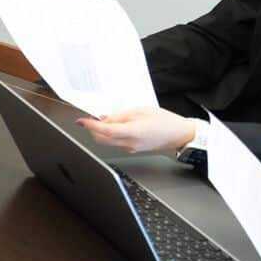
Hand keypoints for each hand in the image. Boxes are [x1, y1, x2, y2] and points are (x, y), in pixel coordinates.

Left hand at [76, 107, 196, 153]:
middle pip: (102, 139)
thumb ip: (120, 116)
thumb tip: (104, 119)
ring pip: (108, 142)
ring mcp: (131, 148)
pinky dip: (111, 135)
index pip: (105, 130)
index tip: (81, 121)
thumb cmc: (164, 120)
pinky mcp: (133, 149)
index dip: (91, 126)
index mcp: (133, 132)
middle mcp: (130, 143)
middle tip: (89, 119)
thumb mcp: (140, 111)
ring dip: (101, 132)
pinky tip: (115, 126)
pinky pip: (116, 143)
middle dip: (92, 130)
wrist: (179, 134)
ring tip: (105, 120)